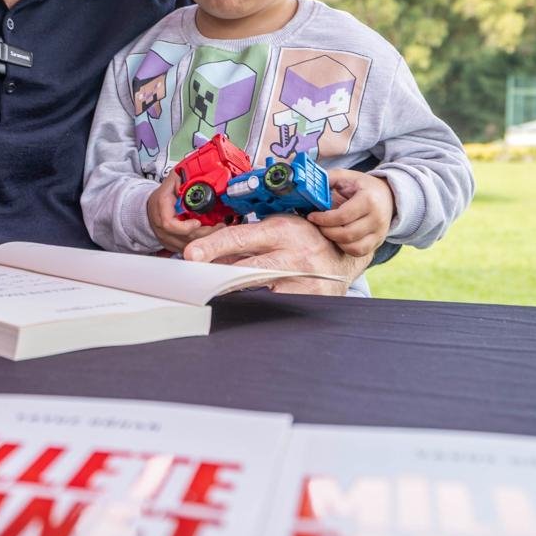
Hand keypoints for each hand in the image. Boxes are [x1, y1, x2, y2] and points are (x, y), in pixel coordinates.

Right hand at [145, 171, 220, 253]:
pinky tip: (211, 236)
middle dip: (204, 233)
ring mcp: (167, 239)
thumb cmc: (162, 196)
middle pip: (183, 238)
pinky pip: (188, 249)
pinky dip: (201, 244)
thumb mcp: (172, 181)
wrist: (149, 209)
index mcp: (161, 212)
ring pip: (188, 246)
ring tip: (218, 229)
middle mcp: (163, 228)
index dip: (185, 226)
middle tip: (219, 226)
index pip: (169, 224)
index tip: (198, 221)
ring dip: (205, 239)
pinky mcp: (173, 246)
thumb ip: (184, 177)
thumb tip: (199, 172)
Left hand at [182, 213, 367, 294]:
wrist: (344, 254)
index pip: (241, 236)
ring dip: (238, 292)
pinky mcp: (312, 299)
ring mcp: (305, 279)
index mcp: (282, 229)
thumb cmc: (304, 238)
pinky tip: (251, 304)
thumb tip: (207, 256)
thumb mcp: (276, 229)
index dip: (214, 246)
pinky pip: (277, 306)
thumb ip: (245, 240)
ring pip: (260, 291)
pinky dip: (261, 305)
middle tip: (196, 283)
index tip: (191, 255)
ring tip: (221, 292)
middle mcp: (295, 254)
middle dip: (219, 277)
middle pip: (248, 268)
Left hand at [307, 169, 395, 256]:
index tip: (311, 216)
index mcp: (369, 200)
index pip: (343, 216)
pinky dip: (345, 247)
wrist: (388, 196)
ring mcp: (379, 232)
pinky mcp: (378, 242)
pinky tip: (338, 237)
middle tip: (317, 224)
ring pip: (353, 246)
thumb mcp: (347, 176)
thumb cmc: (363, 186)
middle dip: (326, 231)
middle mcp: (377, 218)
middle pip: (347, 234)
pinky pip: (359, 252)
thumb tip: (307, 184)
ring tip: (327, 230)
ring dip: (334, 240)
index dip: (324, 219)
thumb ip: (329, 178)